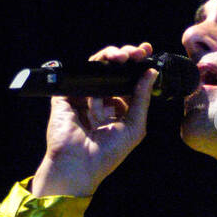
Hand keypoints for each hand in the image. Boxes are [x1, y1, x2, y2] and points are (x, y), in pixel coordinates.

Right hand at [31, 42, 158, 196]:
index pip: (128, 81)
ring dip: (111, 57)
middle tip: (136, 52)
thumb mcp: (135, 126)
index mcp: (117, 109)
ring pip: (96, 68)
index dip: (137, 67)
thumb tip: (151, 73)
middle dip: (126, 57)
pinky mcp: (66, 96)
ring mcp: (83, 97)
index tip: (146, 52)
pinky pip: (79, 74)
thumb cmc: (109, 152)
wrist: (79, 164)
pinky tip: (106, 63)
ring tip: (123, 56)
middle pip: (113, 71)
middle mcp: (100, 101)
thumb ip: (142, 98)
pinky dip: (93, 66)